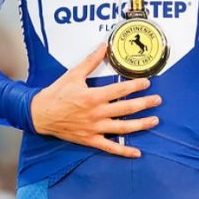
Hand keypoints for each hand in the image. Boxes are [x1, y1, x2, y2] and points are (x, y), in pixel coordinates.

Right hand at [29, 41, 160, 157]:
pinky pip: (110, 148)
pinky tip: (137, 152)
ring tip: (154, 121)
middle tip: (158, 100)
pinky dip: (124, 151)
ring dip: (141, 125)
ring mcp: (94, 129)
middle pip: (126, 109)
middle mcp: (96, 114)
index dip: (135, 86)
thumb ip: (90, 61)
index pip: (120, 90)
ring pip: (123, 128)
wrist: (41, 114)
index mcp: (93, 97)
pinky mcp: (90, 140)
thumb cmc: (57, 93)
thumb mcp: (73, 74)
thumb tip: (103, 46)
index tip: (147, 83)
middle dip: (144, 104)